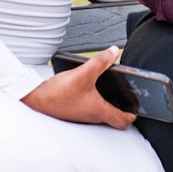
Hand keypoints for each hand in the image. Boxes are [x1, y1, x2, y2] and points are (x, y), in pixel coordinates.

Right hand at [21, 46, 135, 128]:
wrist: (34, 99)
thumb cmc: (57, 94)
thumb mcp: (83, 74)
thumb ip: (101, 62)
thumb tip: (114, 52)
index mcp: (99, 111)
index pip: (123, 121)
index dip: (133, 114)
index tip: (138, 106)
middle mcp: (92, 116)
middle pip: (114, 117)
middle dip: (123, 107)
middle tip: (129, 97)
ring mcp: (82, 114)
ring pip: (102, 112)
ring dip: (110, 102)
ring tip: (114, 89)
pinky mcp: (74, 109)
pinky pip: (91, 106)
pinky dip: (97, 99)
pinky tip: (93, 86)